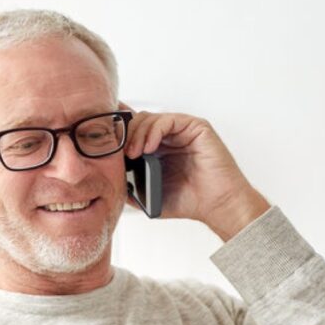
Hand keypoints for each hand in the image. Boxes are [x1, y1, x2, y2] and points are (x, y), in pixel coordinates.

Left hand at [121, 105, 271, 241]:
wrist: (217, 206)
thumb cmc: (190, 201)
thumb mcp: (149, 196)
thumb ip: (130, 185)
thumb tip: (107, 178)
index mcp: (159, 149)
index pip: (133, 132)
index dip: (119, 137)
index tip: (107, 149)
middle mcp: (170, 137)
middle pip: (138, 121)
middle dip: (125, 135)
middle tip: (119, 153)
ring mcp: (183, 130)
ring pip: (149, 118)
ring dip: (137, 134)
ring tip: (134, 154)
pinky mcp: (196, 127)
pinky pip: (168, 120)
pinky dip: (153, 131)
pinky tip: (148, 148)